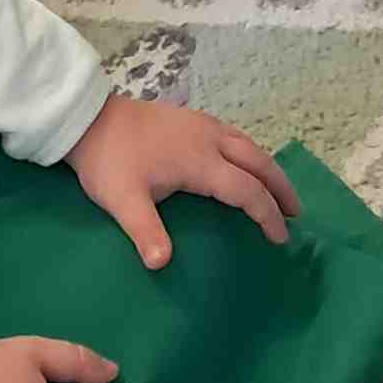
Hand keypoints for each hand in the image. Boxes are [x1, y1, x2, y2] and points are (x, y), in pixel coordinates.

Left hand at [67, 90, 297, 270]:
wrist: (86, 117)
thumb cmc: (107, 160)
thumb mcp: (121, 200)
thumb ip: (145, 231)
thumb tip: (161, 265)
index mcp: (200, 162)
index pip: (247, 191)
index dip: (267, 215)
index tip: (280, 238)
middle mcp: (209, 139)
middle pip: (259, 162)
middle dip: (281, 188)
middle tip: (295, 213)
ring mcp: (201, 125)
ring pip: (249, 144)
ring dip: (268, 168)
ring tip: (278, 190)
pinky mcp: (190, 118)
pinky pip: (233, 135)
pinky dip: (249, 153)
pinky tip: (242, 162)